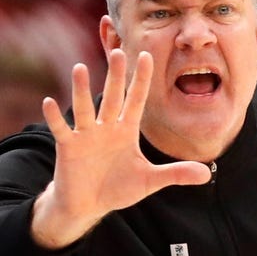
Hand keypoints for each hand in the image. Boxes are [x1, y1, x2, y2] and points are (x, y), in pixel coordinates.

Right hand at [31, 49, 211, 248]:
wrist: (88, 204)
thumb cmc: (117, 187)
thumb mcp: (150, 181)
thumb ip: (176, 174)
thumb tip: (207, 174)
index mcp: (126, 131)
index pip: (136, 101)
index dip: (141, 80)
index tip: (147, 56)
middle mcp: (106, 128)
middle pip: (112, 97)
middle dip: (115, 76)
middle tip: (118, 51)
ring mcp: (86, 136)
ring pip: (85, 108)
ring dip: (81, 90)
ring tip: (79, 68)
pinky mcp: (68, 148)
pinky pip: (62, 130)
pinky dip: (55, 118)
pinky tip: (49, 102)